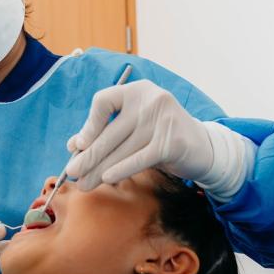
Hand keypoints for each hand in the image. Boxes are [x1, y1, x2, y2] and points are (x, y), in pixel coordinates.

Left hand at [65, 80, 213, 190]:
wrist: (202, 147)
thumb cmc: (158, 136)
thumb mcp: (132, 128)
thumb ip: (105, 131)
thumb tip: (73, 145)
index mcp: (137, 90)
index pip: (103, 100)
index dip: (89, 124)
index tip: (79, 145)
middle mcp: (151, 99)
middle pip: (111, 131)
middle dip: (89, 156)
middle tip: (72, 173)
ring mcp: (164, 119)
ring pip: (122, 149)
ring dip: (100, 169)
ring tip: (84, 184)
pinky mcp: (172, 141)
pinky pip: (139, 158)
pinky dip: (121, 169)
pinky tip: (107, 178)